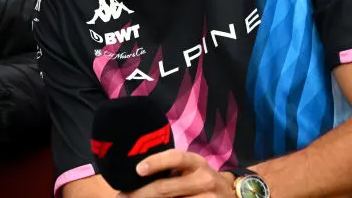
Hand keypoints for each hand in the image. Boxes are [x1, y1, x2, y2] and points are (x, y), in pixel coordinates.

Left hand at [116, 150, 235, 197]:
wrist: (229, 195)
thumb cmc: (198, 179)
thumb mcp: (189, 169)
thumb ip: (169, 169)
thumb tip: (136, 173)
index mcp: (195, 162)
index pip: (176, 158)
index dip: (156, 162)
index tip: (138, 170)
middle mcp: (204, 179)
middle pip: (166, 188)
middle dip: (140, 194)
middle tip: (122, 197)